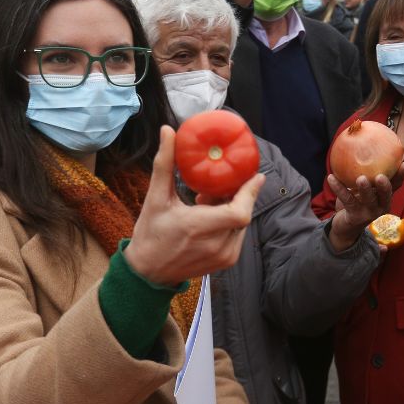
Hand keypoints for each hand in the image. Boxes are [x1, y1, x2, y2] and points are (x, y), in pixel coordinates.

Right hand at [124, 126, 264, 285]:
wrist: (147, 272)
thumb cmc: (150, 233)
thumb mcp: (155, 197)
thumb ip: (164, 164)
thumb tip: (168, 130)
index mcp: (199, 228)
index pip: (239, 212)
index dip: (250, 194)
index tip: (256, 175)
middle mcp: (216, 245)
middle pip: (242, 214)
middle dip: (236, 196)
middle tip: (217, 186)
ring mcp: (224, 256)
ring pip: (241, 224)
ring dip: (231, 209)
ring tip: (206, 202)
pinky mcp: (227, 262)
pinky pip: (238, 235)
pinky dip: (230, 222)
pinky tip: (210, 217)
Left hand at [325, 163, 403, 251]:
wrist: (346, 226)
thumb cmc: (357, 201)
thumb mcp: (364, 188)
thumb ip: (367, 173)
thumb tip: (362, 143)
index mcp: (385, 197)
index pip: (397, 185)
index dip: (402, 175)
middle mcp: (381, 206)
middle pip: (386, 195)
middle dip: (385, 185)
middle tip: (381, 176)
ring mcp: (369, 213)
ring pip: (368, 200)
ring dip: (365, 189)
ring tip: (360, 178)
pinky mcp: (355, 216)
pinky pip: (347, 199)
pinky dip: (338, 188)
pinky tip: (331, 177)